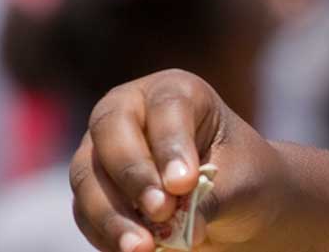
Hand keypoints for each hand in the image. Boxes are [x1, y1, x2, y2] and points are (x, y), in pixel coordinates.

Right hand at [70, 69, 282, 251]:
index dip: (170, 144)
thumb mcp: (242, 181)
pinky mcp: (93, 188)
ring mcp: (104, 148)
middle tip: (161, 211)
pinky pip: (85, 211)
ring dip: (111, 215)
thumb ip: (210, 196)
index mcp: (176, 92)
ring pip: (89, 175)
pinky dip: (105, 234)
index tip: (184, 183)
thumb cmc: (243, 176)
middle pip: (111, 130)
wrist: (235, 201)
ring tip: (142, 248)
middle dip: (133, 174)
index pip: (166, 107)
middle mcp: (131, 111)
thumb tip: (181, 225)